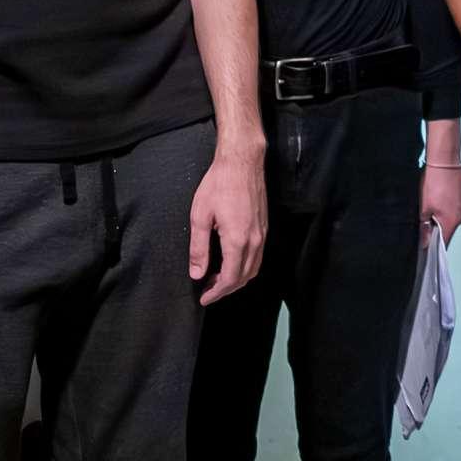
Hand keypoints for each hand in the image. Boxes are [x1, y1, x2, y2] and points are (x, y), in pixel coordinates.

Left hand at [188, 143, 265, 306]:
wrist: (242, 162)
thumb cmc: (219, 185)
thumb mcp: (200, 216)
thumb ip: (199, 248)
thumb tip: (197, 273)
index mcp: (237, 239)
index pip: (231, 278)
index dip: (217, 292)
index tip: (203, 297)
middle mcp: (255, 240)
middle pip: (245, 276)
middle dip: (227, 288)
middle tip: (208, 291)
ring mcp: (262, 233)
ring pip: (254, 267)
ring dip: (237, 278)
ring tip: (218, 279)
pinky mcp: (264, 226)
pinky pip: (258, 256)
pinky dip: (245, 266)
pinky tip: (231, 261)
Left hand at [421, 162, 460, 244]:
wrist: (445, 162)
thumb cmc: (434, 182)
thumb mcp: (424, 208)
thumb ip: (425, 229)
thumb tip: (425, 243)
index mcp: (452, 222)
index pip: (444, 243)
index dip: (435, 245)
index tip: (428, 244)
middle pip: (449, 229)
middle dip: (439, 226)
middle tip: (429, 214)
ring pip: (454, 218)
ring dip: (446, 215)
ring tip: (437, 201)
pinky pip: (460, 208)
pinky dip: (452, 206)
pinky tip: (444, 196)